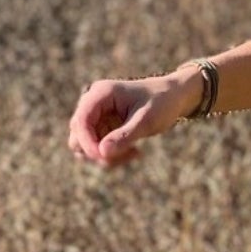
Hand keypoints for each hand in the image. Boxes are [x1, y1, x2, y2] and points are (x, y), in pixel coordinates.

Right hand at [67, 70, 197, 168]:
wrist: (173, 97)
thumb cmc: (162, 102)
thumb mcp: (146, 120)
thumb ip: (124, 136)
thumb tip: (102, 153)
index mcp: (101, 93)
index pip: (80, 121)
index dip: (87, 143)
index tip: (104, 158)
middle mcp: (93, 103)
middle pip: (77, 136)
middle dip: (98, 152)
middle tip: (128, 156)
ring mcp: (96, 117)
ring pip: (85, 147)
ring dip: (106, 157)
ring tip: (134, 153)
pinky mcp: (102, 128)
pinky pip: (97, 150)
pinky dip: (113, 156)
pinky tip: (135, 152)